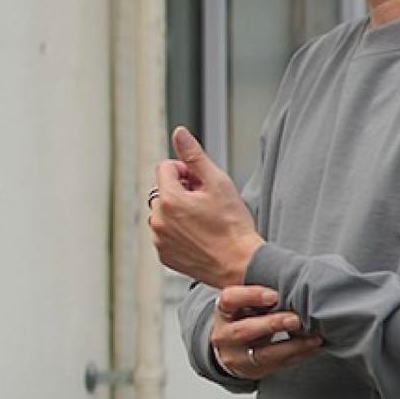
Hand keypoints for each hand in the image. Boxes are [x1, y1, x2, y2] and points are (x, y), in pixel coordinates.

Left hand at [149, 126, 264, 289]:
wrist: (240, 265)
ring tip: (203, 223)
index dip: (186, 171)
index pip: (166, 167)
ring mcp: (160, 241)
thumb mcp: (218, 183)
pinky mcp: (165, 256)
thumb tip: (179, 133)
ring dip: (178, 213)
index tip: (202, 185)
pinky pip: (166, 235)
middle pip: (164, 191)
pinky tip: (199, 237)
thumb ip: (194, 156)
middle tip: (206, 205)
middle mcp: (159, 220)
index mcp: (169, 199)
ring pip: (164, 213)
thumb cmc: (233, 228)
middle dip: (182, 192)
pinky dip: (178, 233)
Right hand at [211, 285, 321, 380]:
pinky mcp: (253, 371)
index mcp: (223, 311)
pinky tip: (312, 348)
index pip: (229, 300)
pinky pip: (277, 365)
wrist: (232, 349)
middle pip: (244, 331)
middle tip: (295, 320)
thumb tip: (293, 281)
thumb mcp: (244, 303)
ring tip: (314, 338)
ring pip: (264, 354)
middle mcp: (225, 336)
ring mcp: (238, 357)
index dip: (251, 296)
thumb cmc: (244, 317)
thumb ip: (261, 295)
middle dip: (272, 324)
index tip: (274, 295)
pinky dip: (298, 355)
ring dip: (292, 346)